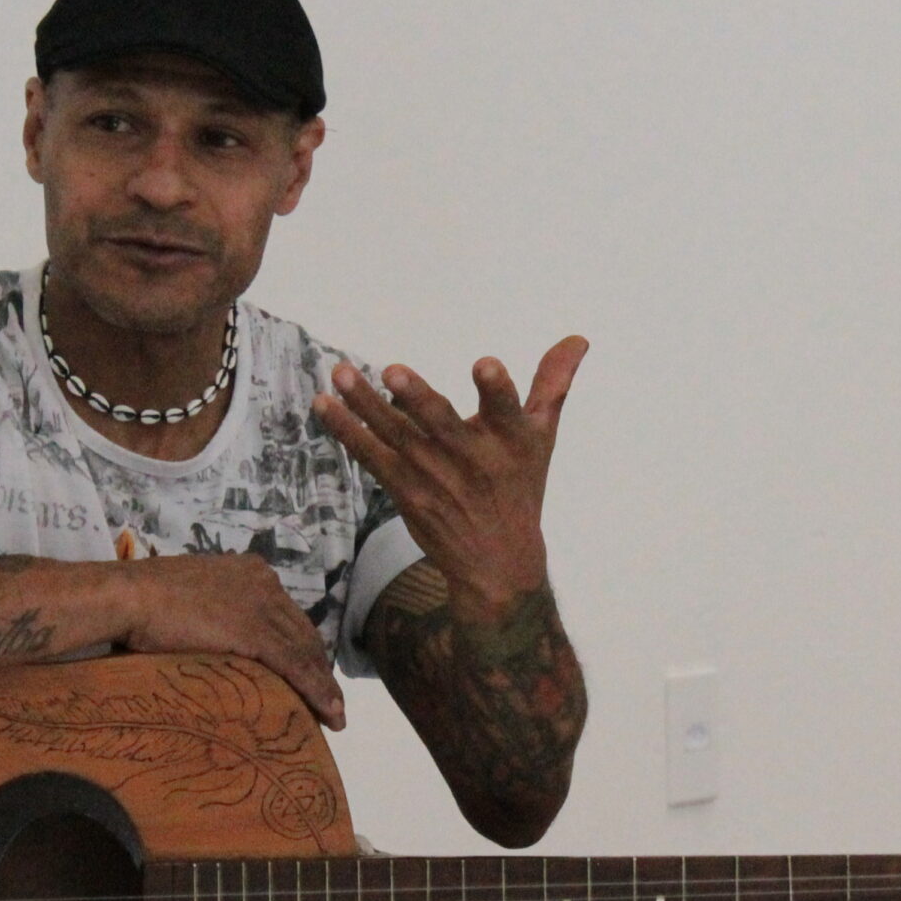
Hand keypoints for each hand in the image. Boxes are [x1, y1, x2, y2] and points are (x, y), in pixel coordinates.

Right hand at [116, 554, 345, 729]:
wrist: (129, 596)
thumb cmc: (143, 602)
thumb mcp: (189, 599)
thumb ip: (212, 614)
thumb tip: (212, 641)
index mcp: (249, 572)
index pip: (287, 616)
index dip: (302, 647)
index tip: (310, 673)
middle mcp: (264, 583)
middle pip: (302, 633)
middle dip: (318, 669)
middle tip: (328, 701)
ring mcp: (262, 606)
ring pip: (305, 652)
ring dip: (324, 687)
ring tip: (334, 717)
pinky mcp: (256, 632)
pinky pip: (296, 666)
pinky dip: (317, 692)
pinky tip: (329, 713)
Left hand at [313, 337, 588, 625]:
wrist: (496, 563)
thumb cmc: (520, 487)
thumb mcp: (542, 437)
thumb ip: (553, 383)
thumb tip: (578, 338)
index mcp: (510, 439)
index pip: (506, 409)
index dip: (496, 388)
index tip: (485, 364)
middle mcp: (471, 457)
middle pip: (441, 423)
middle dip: (416, 397)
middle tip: (392, 370)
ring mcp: (433, 475)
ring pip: (396, 434)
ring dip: (365, 404)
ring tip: (342, 372)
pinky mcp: (404, 489)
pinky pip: (371, 456)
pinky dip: (346, 431)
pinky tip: (323, 403)